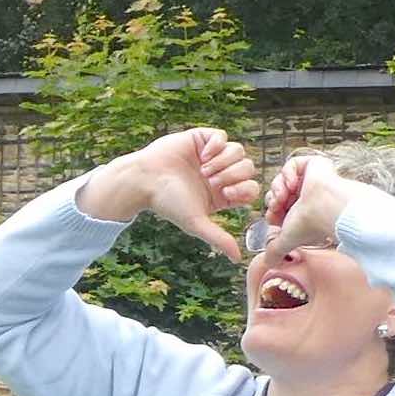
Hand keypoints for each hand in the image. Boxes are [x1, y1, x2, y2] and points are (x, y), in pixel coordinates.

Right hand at [76, 128, 257, 259]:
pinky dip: (216, 145)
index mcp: (222, 193)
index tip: (226, 194)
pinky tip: (202, 155)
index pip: (250, 187)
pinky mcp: (201, 138)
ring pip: (238, 150)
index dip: (244, 189)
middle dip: (232, 174)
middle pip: (248, 167)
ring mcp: (211, 154)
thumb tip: (237, 259)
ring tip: (204, 169)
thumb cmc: (167, 203)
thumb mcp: (196, 222)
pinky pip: (222, 136)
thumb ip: (218, 238)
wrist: (144, 180)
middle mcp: (220, 173)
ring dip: (224, 160)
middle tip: (210, 181)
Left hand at [261, 153, 394, 265]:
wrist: (326, 207)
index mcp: (300, 211)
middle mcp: (305, 195)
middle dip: (273, 198)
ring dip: (278, 186)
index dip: (271, 209)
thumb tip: (268, 264)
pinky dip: (287, 172)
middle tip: (277, 204)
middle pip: (276, 191)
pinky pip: (291, 164)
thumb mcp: (287, 239)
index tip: (273, 214)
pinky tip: (293, 183)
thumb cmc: (311, 224)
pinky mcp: (314, 165)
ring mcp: (310, 180)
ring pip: (281, 178)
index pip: (276, 205)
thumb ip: (276, 251)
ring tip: (285, 195)